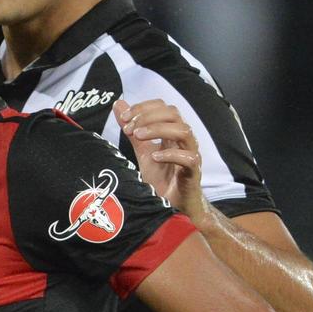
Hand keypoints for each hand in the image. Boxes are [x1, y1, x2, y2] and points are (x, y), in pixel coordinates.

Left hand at [115, 98, 204, 220]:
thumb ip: (132, 130)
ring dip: (158, 130)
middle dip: (148, 116)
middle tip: (129, 129)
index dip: (143, 107)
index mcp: (171, 133)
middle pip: (174, 113)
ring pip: (183, 130)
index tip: (124, 117)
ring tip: (138, 137)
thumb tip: (118, 105)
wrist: (171, 206)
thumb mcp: (142, 151)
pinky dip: (170, 154)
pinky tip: (154, 157)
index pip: (163, 107)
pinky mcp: (193, 172)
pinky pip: (189, 157)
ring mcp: (190, 154)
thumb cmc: (161, 178)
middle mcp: (182, 140)